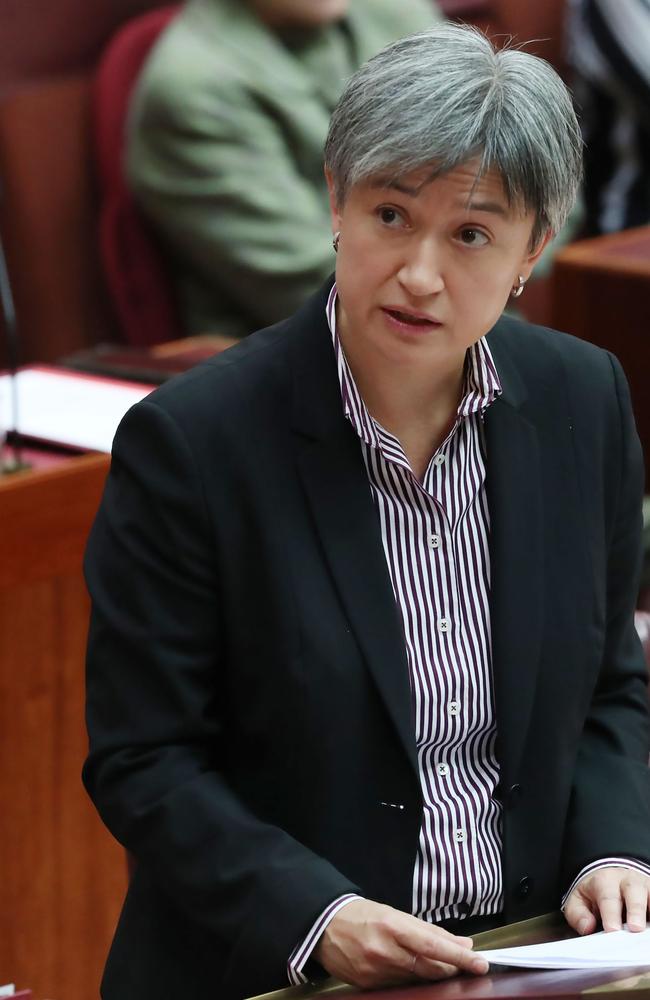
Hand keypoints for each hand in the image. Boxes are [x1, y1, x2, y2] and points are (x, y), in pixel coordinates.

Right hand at [313, 898, 489, 988]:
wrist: (324, 927)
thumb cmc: (362, 915)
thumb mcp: (394, 913)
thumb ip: (428, 930)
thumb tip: (461, 943)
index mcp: (392, 926)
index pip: (433, 946)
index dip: (459, 956)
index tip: (479, 962)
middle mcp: (384, 951)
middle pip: (429, 967)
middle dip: (451, 967)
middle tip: (466, 963)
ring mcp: (376, 972)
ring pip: (417, 979)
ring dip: (432, 973)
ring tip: (439, 963)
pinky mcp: (369, 986)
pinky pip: (400, 986)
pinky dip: (412, 978)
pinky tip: (413, 970)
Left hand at [564, 868, 649, 934]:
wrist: (610, 876)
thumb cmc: (595, 892)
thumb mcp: (579, 900)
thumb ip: (578, 914)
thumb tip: (587, 927)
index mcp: (605, 881)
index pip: (608, 897)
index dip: (611, 914)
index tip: (612, 930)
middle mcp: (627, 880)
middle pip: (633, 892)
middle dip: (635, 910)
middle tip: (636, 928)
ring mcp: (644, 885)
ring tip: (649, 932)